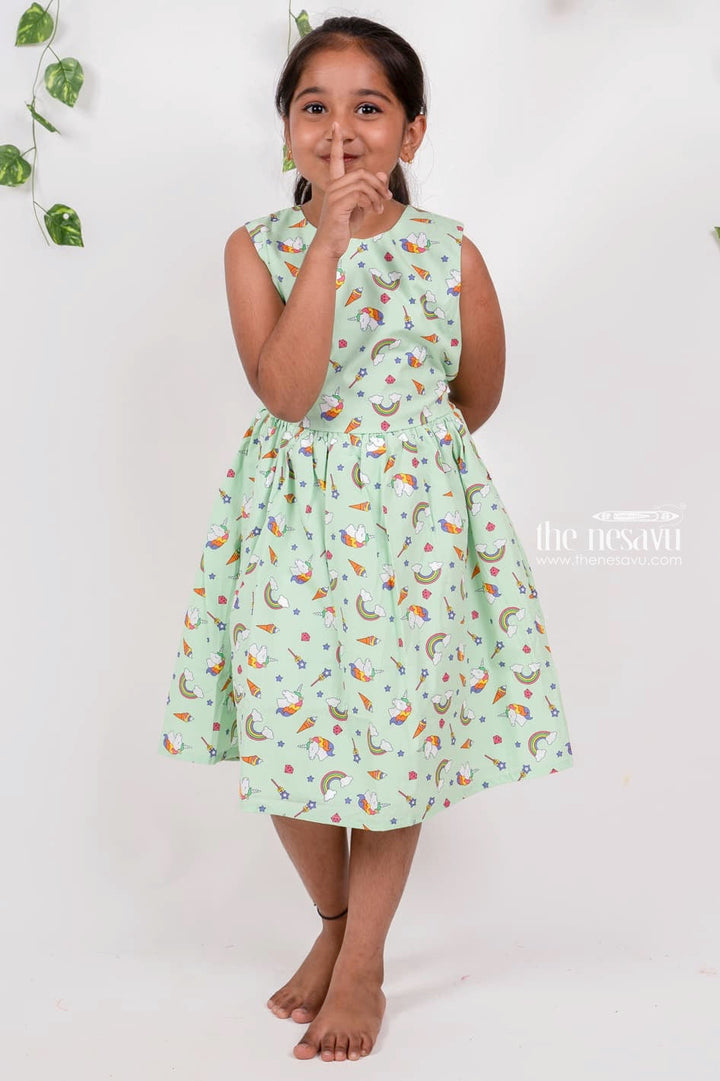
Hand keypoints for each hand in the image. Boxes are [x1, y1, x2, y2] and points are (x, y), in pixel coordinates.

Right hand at [311, 122, 392, 258]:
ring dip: (377, 195)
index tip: (336, 125)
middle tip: (387, 197)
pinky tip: (373, 211)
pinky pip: (360, 195)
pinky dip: (371, 202)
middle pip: (362, 173)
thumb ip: (371, 191)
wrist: (331, 244)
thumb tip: (383, 175)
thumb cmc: (344, 226)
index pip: (336, 158)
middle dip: (379, 184)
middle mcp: (333, 186)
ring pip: (363, 183)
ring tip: (380, 208)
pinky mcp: (337, 205)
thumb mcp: (362, 206)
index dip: (337, 142)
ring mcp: (334, 195)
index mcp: (336, 183)